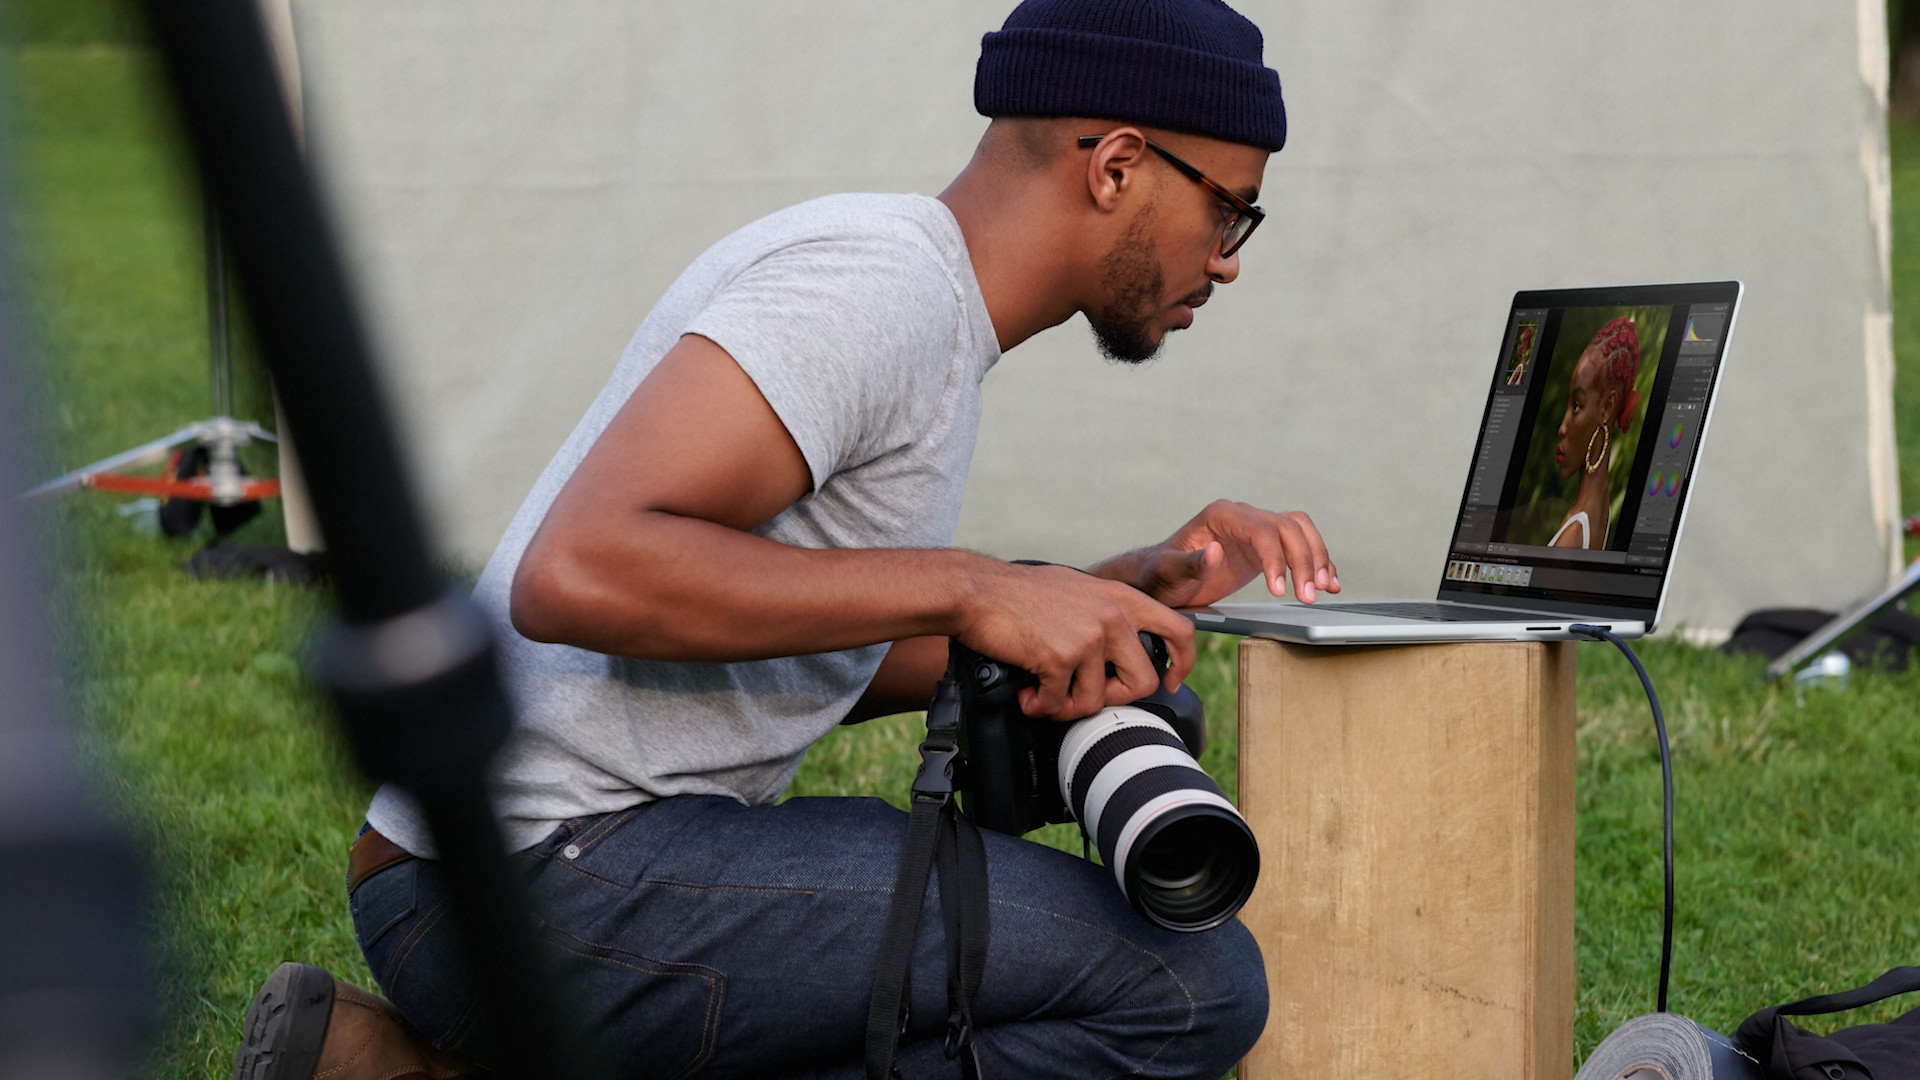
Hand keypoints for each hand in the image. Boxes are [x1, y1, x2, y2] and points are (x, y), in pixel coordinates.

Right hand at [955, 562, 1195, 720]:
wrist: (976, 591)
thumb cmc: (1019, 594)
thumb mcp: (1078, 591)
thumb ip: (1106, 615)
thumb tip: (1119, 654)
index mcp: (1120, 598)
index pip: (1179, 629)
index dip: (1182, 663)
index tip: (1168, 682)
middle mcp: (1111, 616)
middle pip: (1143, 681)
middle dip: (1111, 699)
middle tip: (1081, 693)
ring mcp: (1088, 636)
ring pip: (1096, 701)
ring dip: (1066, 706)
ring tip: (1043, 693)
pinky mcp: (1061, 657)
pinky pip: (1059, 703)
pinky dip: (1039, 706)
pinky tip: (1027, 693)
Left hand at [1092, 499, 1339, 607]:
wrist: (1160, 580)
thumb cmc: (1160, 575)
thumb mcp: (1169, 573)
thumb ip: (1190, 563)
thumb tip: (1215, 550)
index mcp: (1221, 515)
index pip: (1262, 530)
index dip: (1276, 558)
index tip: (1280, 591)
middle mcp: (1242, 516)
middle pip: (1287, 528)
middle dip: (1303, 561)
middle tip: (1308, 596)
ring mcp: (1255, 529)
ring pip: (1299, 532)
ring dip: (1317, 558)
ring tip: (1325, 589)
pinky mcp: (1264, 547)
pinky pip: (1298, 545)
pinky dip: (1316, 562)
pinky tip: (1328, 583)